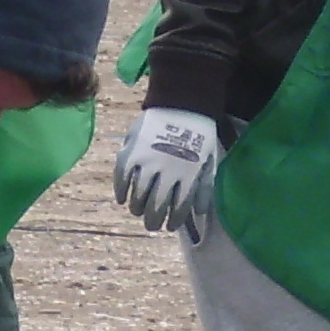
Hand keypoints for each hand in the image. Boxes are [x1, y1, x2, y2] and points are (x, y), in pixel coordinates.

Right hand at [113, 106, 221, 238]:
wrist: (181, 104)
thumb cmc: (198, 135)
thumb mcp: (208, 161)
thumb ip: (203, 187)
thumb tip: (199, 213)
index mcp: (188, 175)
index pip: (178, 208)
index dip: (173, 221)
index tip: (169, 227)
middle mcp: (167, 171)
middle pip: (156, 206)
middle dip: (153, 221)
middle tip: (151, 225)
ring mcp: (147, 161)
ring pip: (138, 196)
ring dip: (137, 208)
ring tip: (138, 211)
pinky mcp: (131, 152)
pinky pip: (122, 177)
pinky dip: (120, 191)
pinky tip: (121, 199)